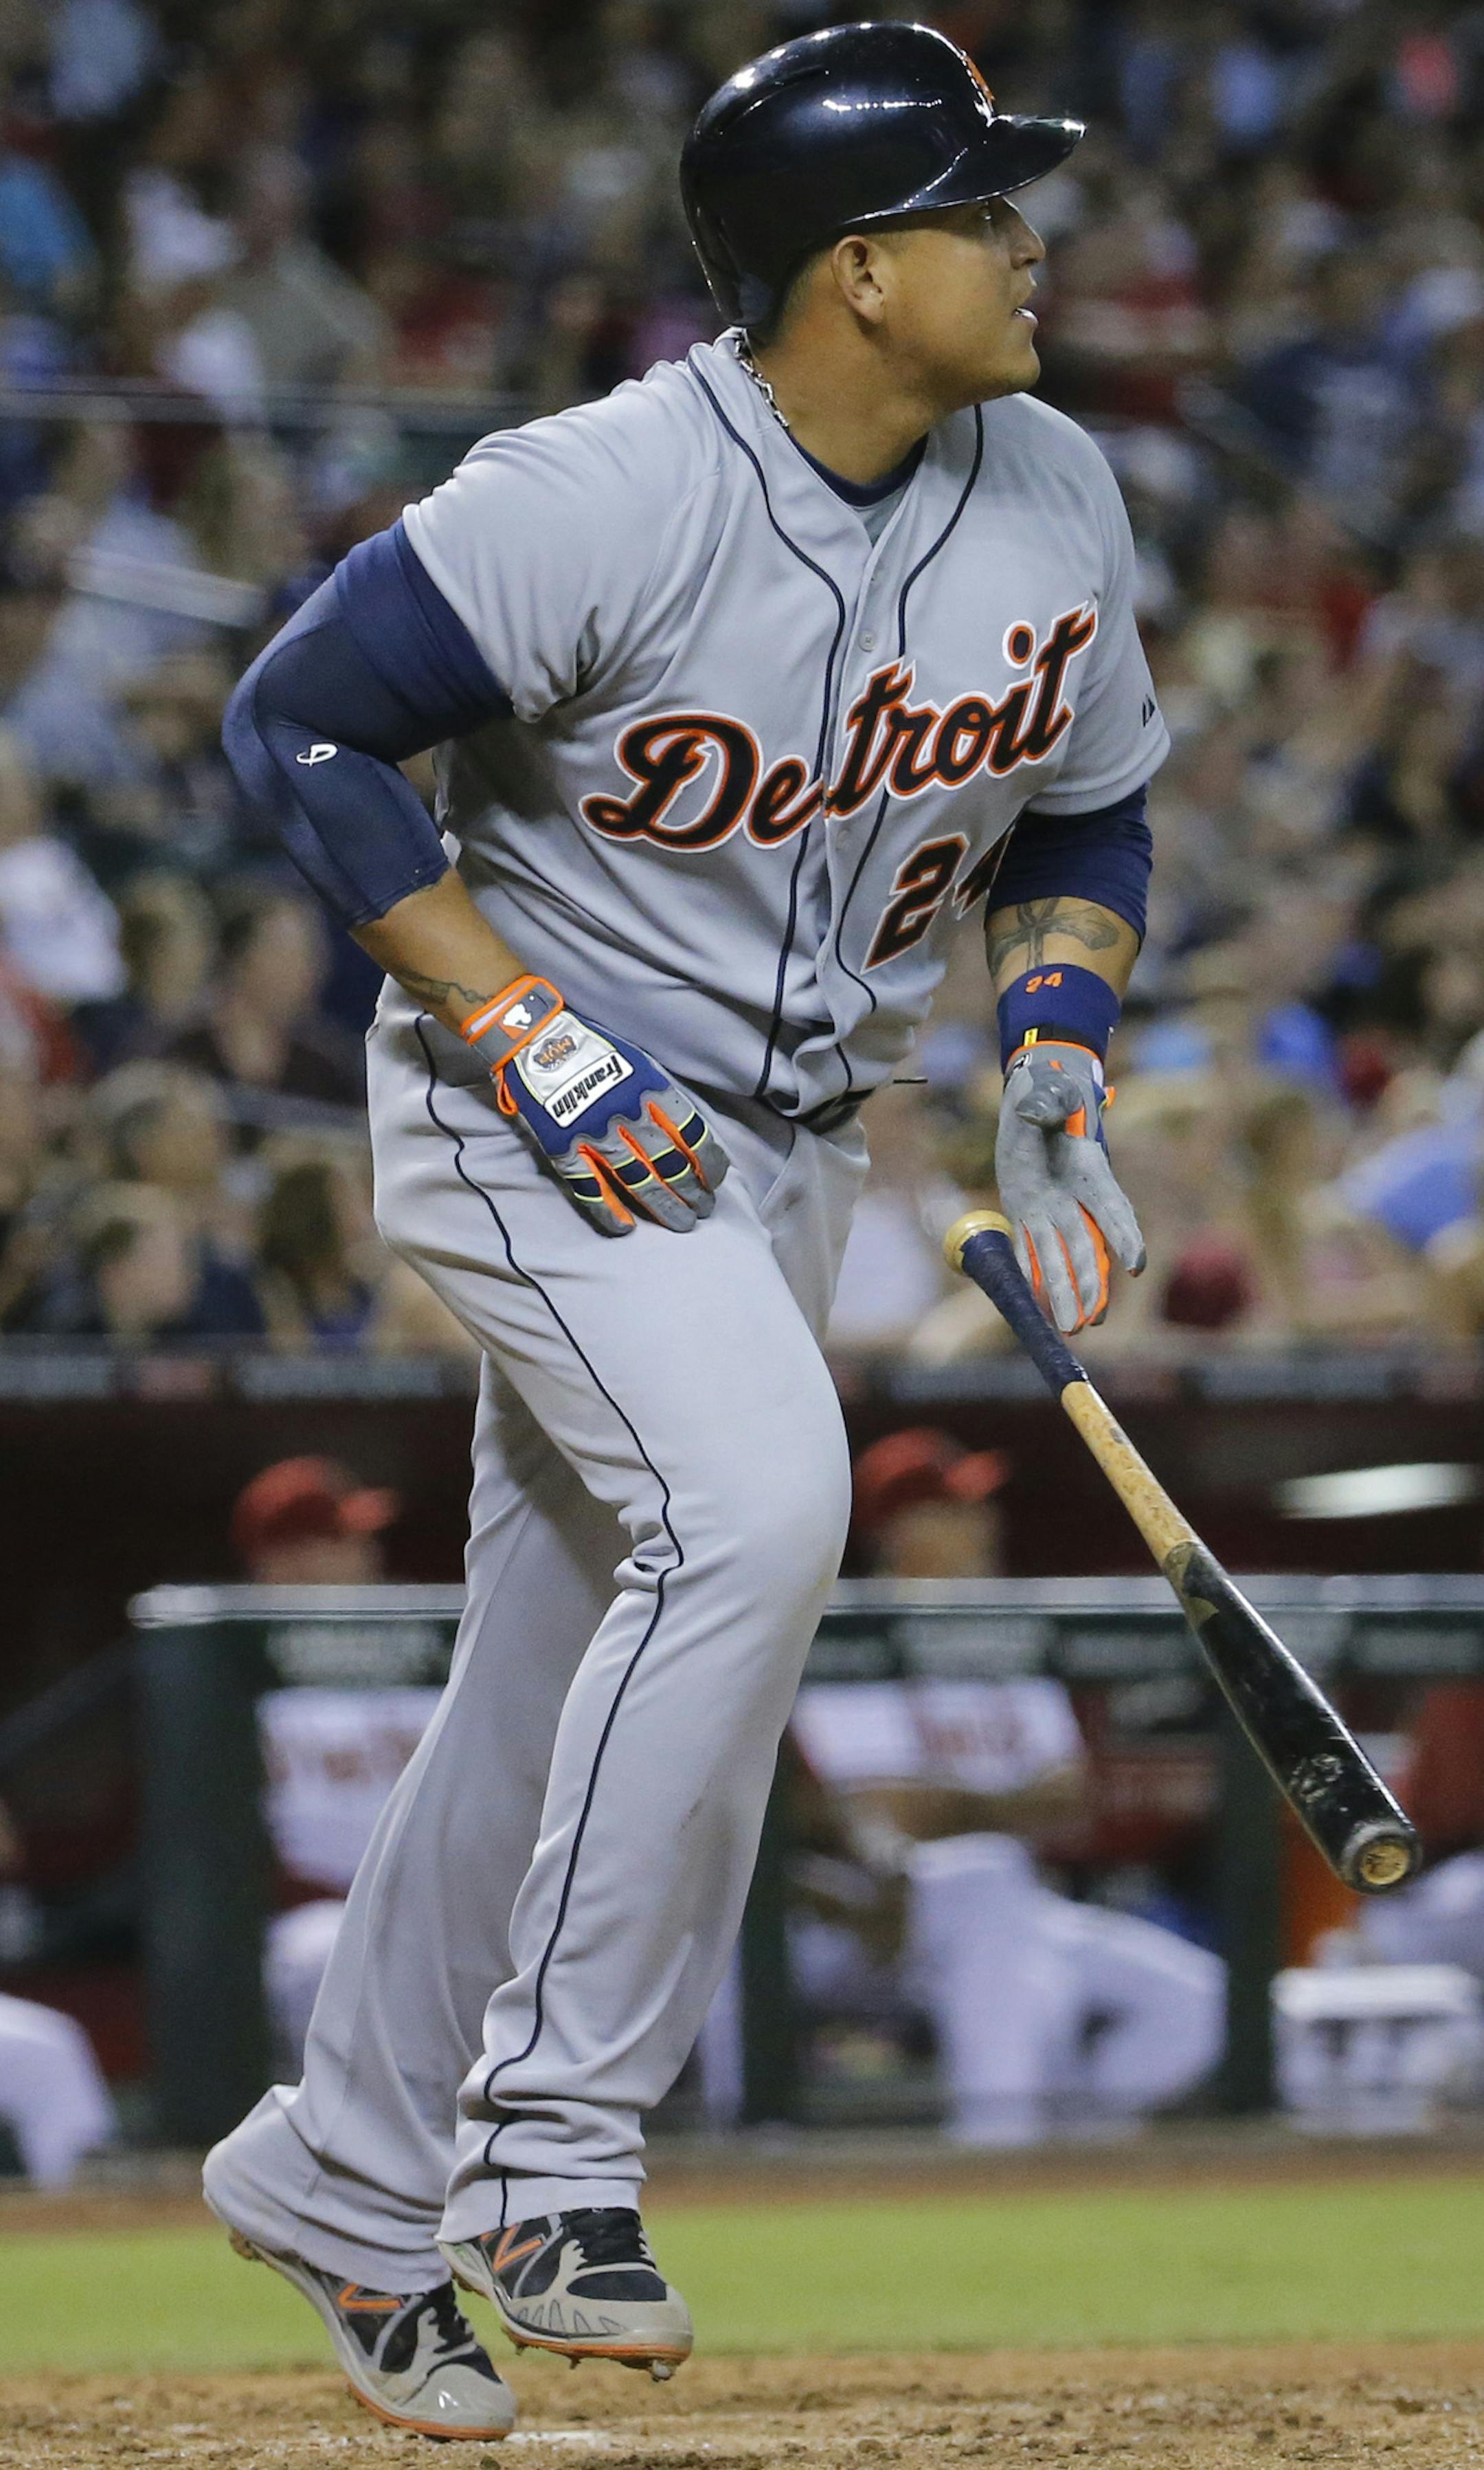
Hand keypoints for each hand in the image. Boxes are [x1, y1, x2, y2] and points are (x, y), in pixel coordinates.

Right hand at [465, 977, 728, 1235]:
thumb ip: (659, 1098)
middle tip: (704, 1211)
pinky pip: (590, 1188)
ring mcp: (596, 1135)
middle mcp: (628, 1115)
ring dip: (664, 1206)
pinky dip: (609, 1211)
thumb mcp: (638, 1061)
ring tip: (682, 1223)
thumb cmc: (592, 1049)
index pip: (694, 1135)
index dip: (709, 1165)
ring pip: (639, 1181)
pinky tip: (626, 1228)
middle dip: (693, 1193)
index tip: (715, 1181)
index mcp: (651, 1090)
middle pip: (671, 1165)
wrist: (535, 1040)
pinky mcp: (565, 1149)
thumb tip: (685, 1134)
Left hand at [995, 1040, 1144, 1331]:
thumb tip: (1032, 1114)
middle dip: (1091, 1284)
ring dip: (1068, 1293)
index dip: (1124, 1236)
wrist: (1033, 1097)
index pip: (1111, 1207)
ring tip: (1074, 1329)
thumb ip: (1046, 1105)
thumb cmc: (1048, 1091)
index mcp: (1088, 1169)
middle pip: (1087, 1246)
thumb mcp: (1047, 1092)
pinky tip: (1042, 1306)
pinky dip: (1037, 1277)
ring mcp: (1051, 1208)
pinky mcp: (1027, 1212)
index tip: (1137, 1265)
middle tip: (1093, 1321)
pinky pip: (1032, 1250)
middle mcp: (1074, 1196)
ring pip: (1062, 1258)